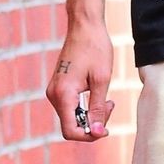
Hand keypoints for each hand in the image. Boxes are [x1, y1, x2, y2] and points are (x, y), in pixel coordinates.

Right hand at [46, 18, 115, 140]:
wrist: (85, 27)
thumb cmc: (95, 49)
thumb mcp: (101, 80)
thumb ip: (98, 108)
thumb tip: (97, 132)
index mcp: (63, 94)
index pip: (70, 131)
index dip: (89, 136)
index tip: (105, 128)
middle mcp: (54, 95)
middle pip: (71, 126)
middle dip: (92, 123)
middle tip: (110, 105)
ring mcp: (54, 91)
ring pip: (71, 117)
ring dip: (90, 115)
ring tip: (107, 100)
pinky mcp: (59, 87)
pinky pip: (70, 107)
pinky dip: (85, 107)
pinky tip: (98, 94)